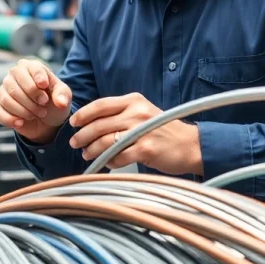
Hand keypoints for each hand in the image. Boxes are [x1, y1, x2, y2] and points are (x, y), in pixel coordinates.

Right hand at [0, 59, 71, 143]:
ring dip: (23, 111)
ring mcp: (4, 90)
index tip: (45, 87)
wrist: (47, 120)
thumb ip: (62, 96)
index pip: (29, 68)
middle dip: (31, 100)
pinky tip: (22, 122)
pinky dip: (11, 119)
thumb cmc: (53, 102)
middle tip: (43, 106)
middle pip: (14, 86)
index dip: (38, 78)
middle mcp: (14, 75)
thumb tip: (60, 102)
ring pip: (6, 100)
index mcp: (30, 67)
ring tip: (37, 114)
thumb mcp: (63, 96)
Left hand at [68, 92, 200, 173]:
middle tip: (75, 143)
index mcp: (134, 100)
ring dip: (92, 150)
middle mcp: (137, 112)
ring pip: (105, 141)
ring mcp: (141, 130)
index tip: (73, 123)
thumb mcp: (143, 113)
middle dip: (82, 135)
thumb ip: (121, 114)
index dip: (83, 114)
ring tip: (87, 155)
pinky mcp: (146, 149)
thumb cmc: (164, 130)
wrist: (191, 145)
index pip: (101, 105)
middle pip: (99, 124)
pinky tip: (108, 163)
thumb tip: (92, 123)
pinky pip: (118, 157)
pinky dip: (110, 161)